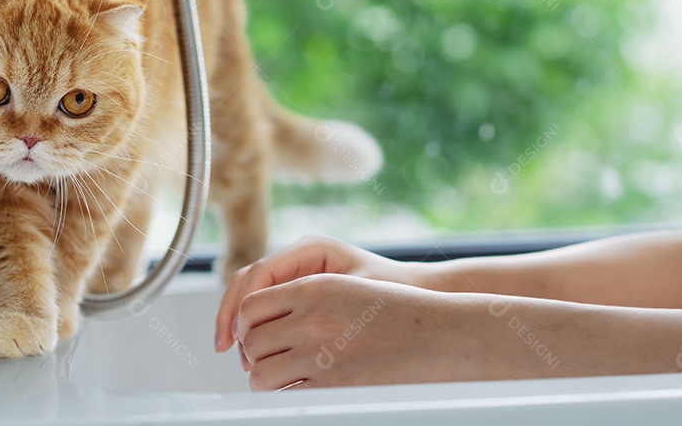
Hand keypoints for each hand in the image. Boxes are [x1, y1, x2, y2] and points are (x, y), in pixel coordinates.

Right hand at [214, 235, 415, 352]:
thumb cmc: (395, 291)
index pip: (260, 272)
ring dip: (242, 324)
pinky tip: (256, 353)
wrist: (418, 290)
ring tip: (244, 358)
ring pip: (253, 295)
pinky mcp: (300, 291)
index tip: (237, 337)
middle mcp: (300, 257)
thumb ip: (319, 310)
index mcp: (311, 249)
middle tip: (228, 348)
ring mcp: (298, 273)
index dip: (241, 305)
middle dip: (233, 315)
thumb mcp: (356, 298)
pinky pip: (268, 306)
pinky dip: (257, 329)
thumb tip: (279, 335)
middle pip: (249, 281)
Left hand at [232, 273, 477, 388]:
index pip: (250, 304)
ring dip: (265, 377)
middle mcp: (311, 319)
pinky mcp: (332, 386)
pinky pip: (286, 395)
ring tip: (279, 376)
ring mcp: (320, 355)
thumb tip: (260, 317)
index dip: (244, 323)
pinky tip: (300, 388)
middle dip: (253, 353)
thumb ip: (303, 297)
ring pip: (261, 373)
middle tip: (265, 358)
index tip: (250, 333)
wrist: (437, 334)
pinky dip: (286, 394)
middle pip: (251, 341)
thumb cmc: (394, 309)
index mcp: (313, 288)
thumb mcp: (344, 286)